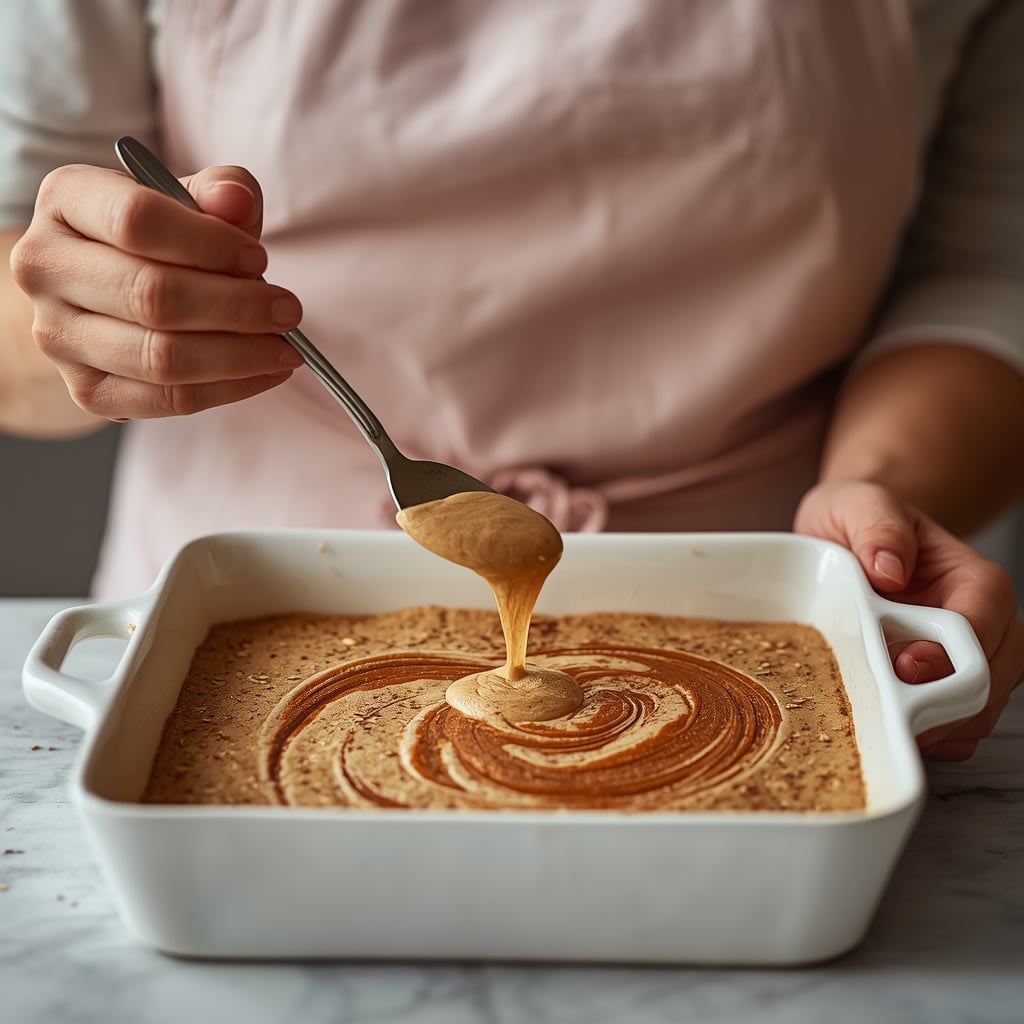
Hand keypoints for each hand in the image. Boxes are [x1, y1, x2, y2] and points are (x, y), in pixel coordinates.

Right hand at [9, 161, 304, 419]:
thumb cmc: (163, 240)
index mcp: (64, 201)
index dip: (209, 243)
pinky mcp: (87, 391)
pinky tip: (265, 372)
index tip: (260, 259)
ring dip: (240, 356)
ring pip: (162, 357)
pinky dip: (229, 388)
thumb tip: (235, 199)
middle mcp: (45, 268)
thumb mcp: (191, 200)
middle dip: (236, 307)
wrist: (110, 295)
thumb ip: (220, 192)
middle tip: (289, 310)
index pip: (135, 220)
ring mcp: (59, 336)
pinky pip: (168, 399)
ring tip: (286, 347)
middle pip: (152, 297)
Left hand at [794, 480, 1023, 759]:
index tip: (903, 669)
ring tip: (878, 719)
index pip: (980, 630)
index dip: (947, 658)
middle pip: (990, 684)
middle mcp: (990, 627)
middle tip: (886, 709)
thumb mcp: (859, 505)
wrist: (851, 538)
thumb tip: (889, 567)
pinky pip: (955, 730)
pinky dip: (925, 736)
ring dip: (931, 727)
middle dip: (941, 705)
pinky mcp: (949, 689)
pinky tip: (885, 724)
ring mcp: (974, 663)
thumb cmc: (860, 520)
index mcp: (976, 583)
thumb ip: (878, 526)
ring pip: (976, 716)